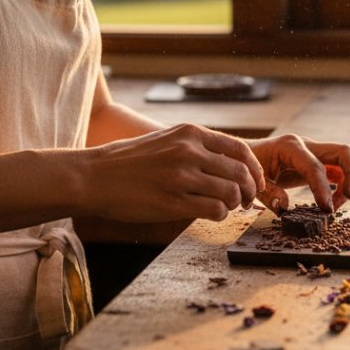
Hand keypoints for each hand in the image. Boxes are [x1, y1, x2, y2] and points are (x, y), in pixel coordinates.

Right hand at [83, 123, 265, 222]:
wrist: (94, 176)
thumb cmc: (128, 161)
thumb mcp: (165, 139)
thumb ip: (194, 146)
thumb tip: (226, 161)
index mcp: (190, 133)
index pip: (239, 150)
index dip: (253, 169)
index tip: (255, 182)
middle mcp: (189, 151)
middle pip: (240, 172)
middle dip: (248, 190)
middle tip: (244, 201)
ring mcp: (181, 177)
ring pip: (231, 192)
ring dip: (234, 204)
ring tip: (226, 208)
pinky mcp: (173, 202)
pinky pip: (214, 210)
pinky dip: (220, 215)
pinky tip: (211, 215)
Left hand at [248, 134, 349, 213]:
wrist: (243, 156)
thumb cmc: (247, 168)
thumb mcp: (252, 182)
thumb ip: (268, 193)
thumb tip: (285, 206)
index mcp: (290, 147)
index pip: (315, 167)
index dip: (323, 189)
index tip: (327, 209)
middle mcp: (307, 144)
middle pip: (341, 152)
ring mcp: (315, 150)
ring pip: (346, 155)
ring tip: (347, 200)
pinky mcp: (319, 159)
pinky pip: (343, 161)